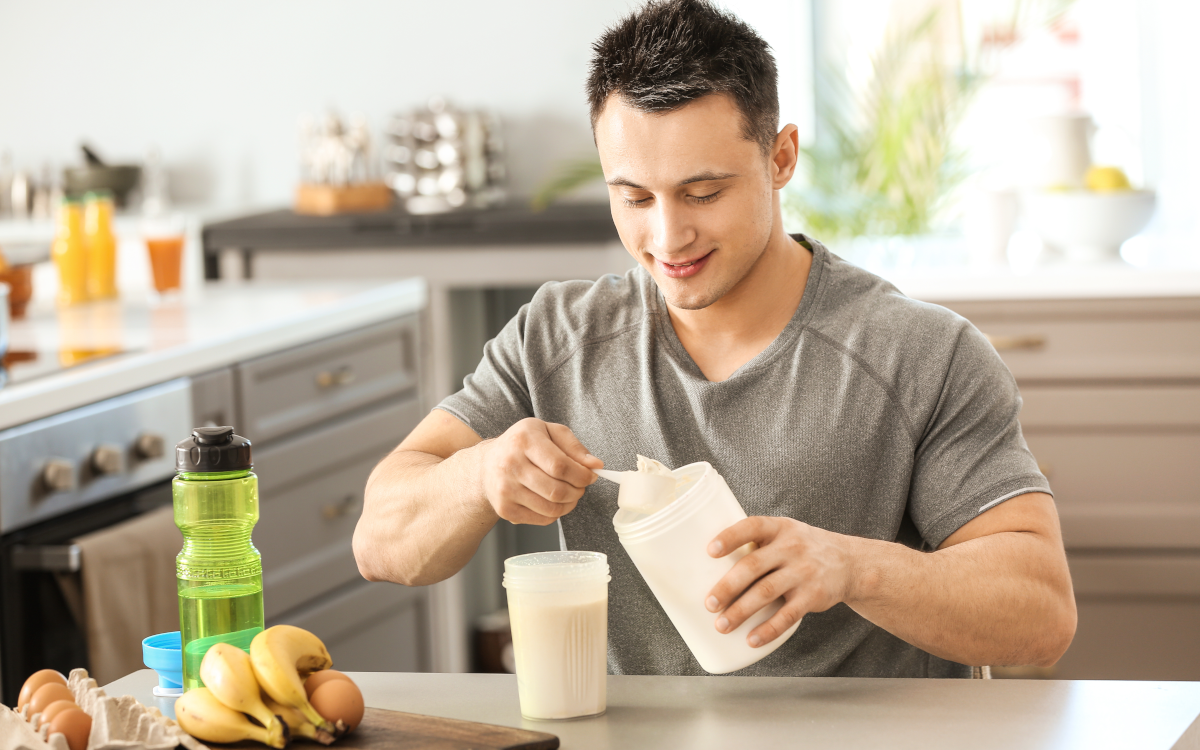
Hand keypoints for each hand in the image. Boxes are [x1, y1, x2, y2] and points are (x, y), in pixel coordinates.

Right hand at [480, 418, 602, 525]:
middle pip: (557, 491)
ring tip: (569, 493)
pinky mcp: (505, 510)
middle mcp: (511, 465)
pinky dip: (555, 513)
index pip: (560, 466)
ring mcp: (505, 490)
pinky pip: (542, 519)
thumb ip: (574, 446)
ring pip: (551, 509)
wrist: (486, 465)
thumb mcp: (548, 432)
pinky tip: (553, 501)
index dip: (582, 475)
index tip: (590, 476)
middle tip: (580, 486)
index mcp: (523, 440)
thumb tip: (596, 465)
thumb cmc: (522, 445)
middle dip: (578, 491)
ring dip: (569, 504)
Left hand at [705, 517, 853, 646]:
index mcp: (779, 528)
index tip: (710, 551)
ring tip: (721, 624)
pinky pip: (787, 616)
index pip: (751, 527)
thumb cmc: (802, 547)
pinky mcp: (813, 596)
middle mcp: (791, 547)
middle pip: (753, 566)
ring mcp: (803, 572)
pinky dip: (768, 629)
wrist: (850, 562)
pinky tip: (752, 639)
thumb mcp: (785, 533)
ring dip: (741, 611)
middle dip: (728, 586)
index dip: (730, 537)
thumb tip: (708, 564)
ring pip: (766, 593)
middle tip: (709, 603)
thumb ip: (756, 543)